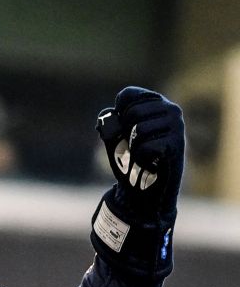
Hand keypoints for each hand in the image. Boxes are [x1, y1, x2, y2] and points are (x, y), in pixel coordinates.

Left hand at [91, 87, 183, 278]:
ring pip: (138, 130)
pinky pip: (145, 146)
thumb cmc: (128, 160)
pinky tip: (150, 163)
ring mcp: (177, 127)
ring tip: (144, 155)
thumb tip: (109, 116)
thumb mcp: (114, 137)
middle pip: (132, 112)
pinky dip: (140, 158)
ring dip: (134, 148)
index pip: (128, 95)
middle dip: (126, 133)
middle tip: (135, 146)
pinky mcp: (176, 145)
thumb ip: (110, 121)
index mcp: (155, 103)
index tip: (124, 129)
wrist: (142, 191)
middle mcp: (170, 110)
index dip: (118, 115)